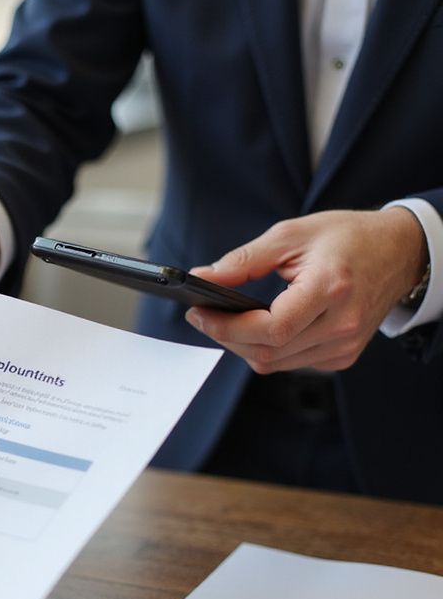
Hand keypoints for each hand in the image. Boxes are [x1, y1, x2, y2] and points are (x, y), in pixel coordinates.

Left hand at [186, 208, 429, 373]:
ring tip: (228, 321)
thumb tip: (203, 278)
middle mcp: (342, 324)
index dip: (228, 327)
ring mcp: (344, 345)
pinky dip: (269, 349)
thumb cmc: (347, 238)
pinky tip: (262, 328)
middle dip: (228, 337)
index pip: (272, 328)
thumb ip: (243, 261)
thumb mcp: (291, 235)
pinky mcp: (342, 356)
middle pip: (268, 351)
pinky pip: (291, 363)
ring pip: (275, 363)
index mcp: (331, 289)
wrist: (398, 252)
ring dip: (244, 345)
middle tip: (204, 316)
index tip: (200, 313)